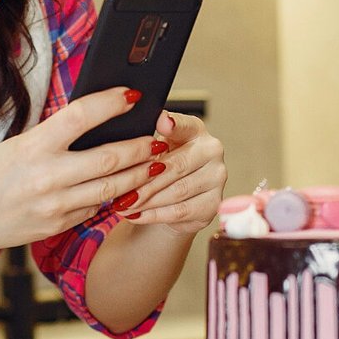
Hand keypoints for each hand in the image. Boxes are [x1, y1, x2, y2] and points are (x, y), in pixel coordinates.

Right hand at [0, 87, 165, 259]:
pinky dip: (111, 197)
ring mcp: (54, 207)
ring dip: (138, 175)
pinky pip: (94, 209)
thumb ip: (50, 138)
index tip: (133, 94)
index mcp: (32, 147)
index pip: (81, 116)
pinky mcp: (57, 227)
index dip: (112, 102)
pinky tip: (123, 189)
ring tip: (155, 164)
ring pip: (111, 189)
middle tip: (159, 138)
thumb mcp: (12, 147)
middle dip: (141, 148)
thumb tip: (90, 124)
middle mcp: (46, 177)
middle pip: (109, 159)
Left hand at [116, 111, 225, 234]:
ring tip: (123, 205)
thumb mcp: (153, 149)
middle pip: (176, 166)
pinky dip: (154, 215)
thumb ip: (145, 144)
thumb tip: (129, 145)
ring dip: (147, 201)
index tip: (161, 123)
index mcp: (195, 130)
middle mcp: (211, 150)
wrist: (174, 198)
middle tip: (121, 191)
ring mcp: (217, 177)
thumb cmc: (162, 166)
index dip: (174, 124)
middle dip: (145, 181)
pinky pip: (180, 211)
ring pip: (177, 191)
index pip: (185, 125)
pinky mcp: (213, 203)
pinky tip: (136, 215)